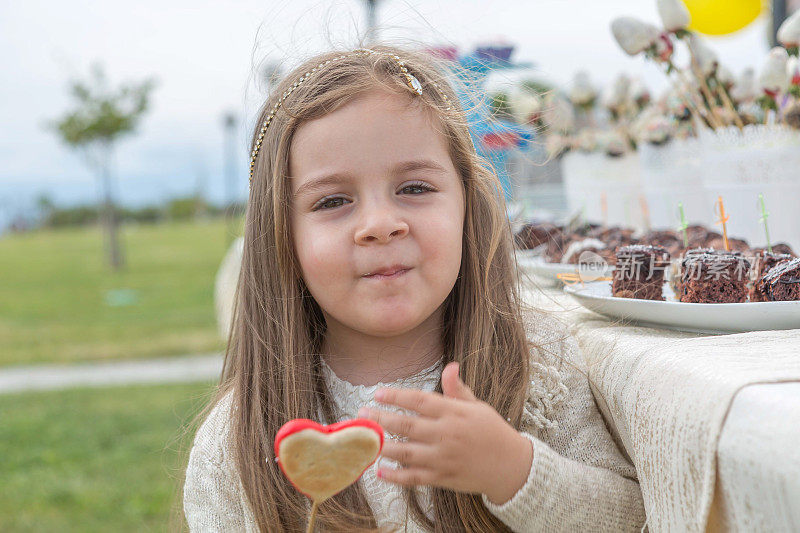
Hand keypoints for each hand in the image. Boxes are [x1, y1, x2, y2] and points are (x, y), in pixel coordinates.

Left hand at [357, 362, 532, 504]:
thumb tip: (450, 366)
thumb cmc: (492, 431)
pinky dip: (396, 476)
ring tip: (364, 440)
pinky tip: (380, 471)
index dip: (396, 396)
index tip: (377, 392)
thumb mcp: (477, 406)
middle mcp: (447, 434)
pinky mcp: (443, 478)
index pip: (420, 401)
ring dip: (383, 446)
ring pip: (406, 452)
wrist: (511, 466)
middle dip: (381, 419)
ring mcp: (444, 458)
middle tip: (362, 414)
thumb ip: (458, 389)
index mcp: (454, 413)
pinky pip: (414, 477)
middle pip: (407, 425)